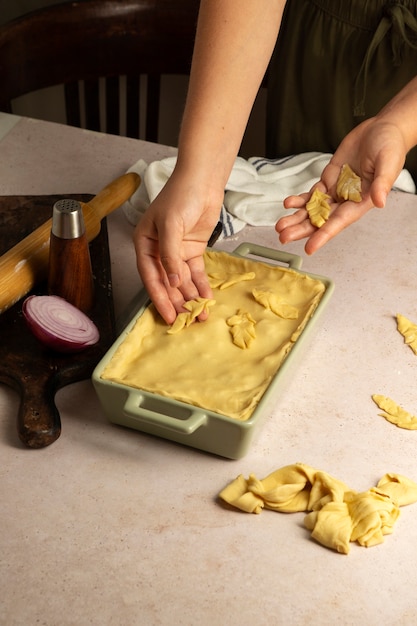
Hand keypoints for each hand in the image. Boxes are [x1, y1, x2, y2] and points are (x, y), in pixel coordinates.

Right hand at [133, 169, 222, 323]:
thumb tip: (172, 282)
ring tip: (200, 315)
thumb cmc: (180, 196)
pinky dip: (201, 285)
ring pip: (182, 280)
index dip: (159, 298)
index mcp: (145, 243)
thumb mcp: (171, 225)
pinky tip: (206, 299)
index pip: (150, 277)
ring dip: (190, 297)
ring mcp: (176, 251)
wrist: (203, 180)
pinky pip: (196, 273)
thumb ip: (170, 255)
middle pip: (166, 283)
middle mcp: (159, 250)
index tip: (168, 316)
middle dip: (177, 302)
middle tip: (187, 321)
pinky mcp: (192, 250)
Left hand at [276, 117, 407, 253]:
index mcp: (362, 202)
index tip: (310, 246)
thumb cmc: (390, 146)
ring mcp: (336, 191)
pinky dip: (300, 200)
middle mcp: (347, 200)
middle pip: (321, 220)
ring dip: (296, 218)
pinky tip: (288, 203)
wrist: (382, 129)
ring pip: (313, 209)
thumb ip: (383, 183)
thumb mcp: (389, 163)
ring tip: (280, 225)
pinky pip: (312, 194)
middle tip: (284, 237)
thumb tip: (380, 202)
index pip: (339, 222)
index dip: (324, 235)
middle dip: (302, 229)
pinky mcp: (328, 179)